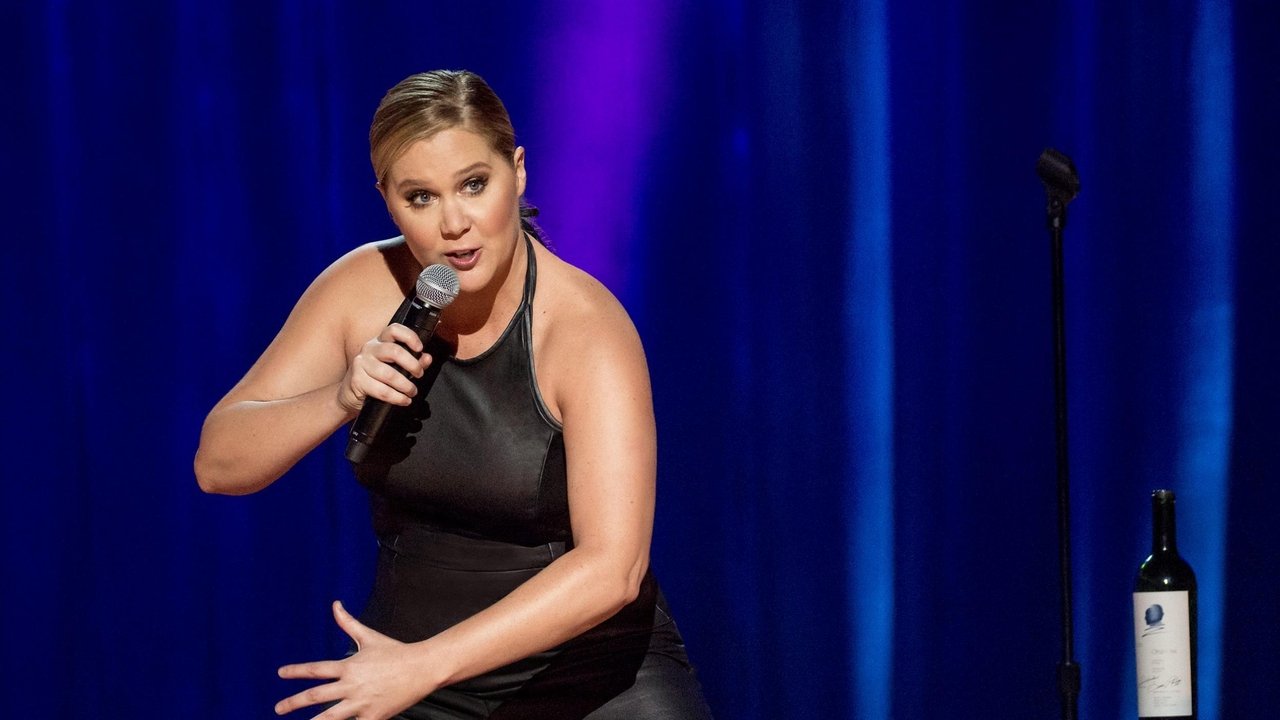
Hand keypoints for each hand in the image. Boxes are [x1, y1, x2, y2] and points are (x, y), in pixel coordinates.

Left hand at [276, 601, 437, 719]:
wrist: (422, 668)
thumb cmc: (396, 652)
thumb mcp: (369, 637)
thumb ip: (348, 623)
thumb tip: (335, 605)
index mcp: (349, 666)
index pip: (316, 669)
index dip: (296, 671)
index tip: (281, 673)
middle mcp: (352, 685)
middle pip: (316, 695)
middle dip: (294, 702)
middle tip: (278, 708)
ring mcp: (362, 703)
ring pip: (330, 717)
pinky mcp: (374, 716)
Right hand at [338, 324, 432, 413]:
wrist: (349, 394)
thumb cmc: (375, 378)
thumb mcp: (394, 367)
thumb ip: (412, 361)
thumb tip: (427, 358)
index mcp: (379, 341)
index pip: (393, 330)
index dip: (409, 337)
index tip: (420, 348)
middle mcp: (369, 349)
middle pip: (394, 351)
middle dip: (412, 365)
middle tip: (419, 374)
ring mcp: (361, 364)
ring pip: (389, 374)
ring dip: (405, 385)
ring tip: (412, 392)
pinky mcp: (357, 380)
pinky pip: (381, 390)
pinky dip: (396, 398)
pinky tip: (404, 400)